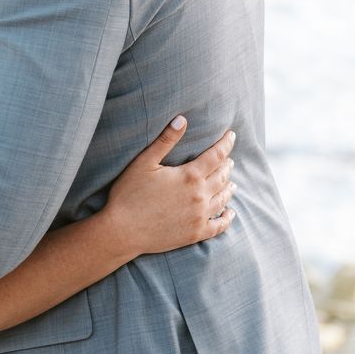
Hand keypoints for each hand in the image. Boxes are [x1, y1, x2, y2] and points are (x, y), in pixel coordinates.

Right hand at [104, 120, 236, 259]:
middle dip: (227, 165)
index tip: (232, 136)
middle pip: (222, 176)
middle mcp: (200, 196)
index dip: (226, 144)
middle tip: (229, 160)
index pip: (216, 155)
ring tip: (232, 182)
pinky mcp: (195, 234)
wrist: (122, 231)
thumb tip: (182, 119)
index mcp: (189, 176)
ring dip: (229, 188)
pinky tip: (230, 213)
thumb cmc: (129, 194)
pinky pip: (219, 226)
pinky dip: (227, 218)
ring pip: (222, 199)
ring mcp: (199, 217)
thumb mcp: (144, 162)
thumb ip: (165, 141)